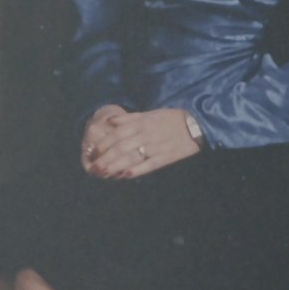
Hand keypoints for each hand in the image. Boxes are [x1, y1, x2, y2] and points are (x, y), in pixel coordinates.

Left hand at [81, 106, 200, 179]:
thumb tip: (109, 121)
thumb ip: (128, 118)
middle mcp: (145, 135)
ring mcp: (155, 147)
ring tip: (103, 174)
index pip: (116, 134)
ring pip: (131, 157)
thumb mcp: (148, 114)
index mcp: (140, 123)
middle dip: (105, 159)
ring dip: (115, 166)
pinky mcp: (165, 157)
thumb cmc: (169, 119)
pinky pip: (148, 165)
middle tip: (93, 168)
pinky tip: (124, 175)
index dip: (103, 144)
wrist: (195, 125)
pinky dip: (136, 170)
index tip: (93, 152)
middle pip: (120, 148)